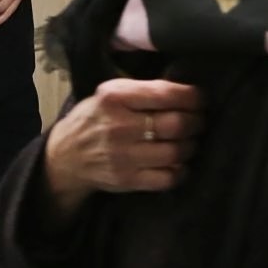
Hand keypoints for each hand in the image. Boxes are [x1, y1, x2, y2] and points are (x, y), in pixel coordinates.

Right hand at [41, 78, 203, 221]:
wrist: (66, 155)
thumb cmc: (94, 119)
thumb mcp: (110, 94)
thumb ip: (143, 91)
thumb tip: (185, 87)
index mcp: (115, 97)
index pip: (165, 94)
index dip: (192, 97)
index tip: (201, 99)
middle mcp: (119, 125)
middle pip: (176, 124)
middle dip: (196, 122)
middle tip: (199, 121)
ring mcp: (124, 155)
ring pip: (176, 152)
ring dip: (191, 146)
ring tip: (190, 140)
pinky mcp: (128, 179)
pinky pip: (168, 178)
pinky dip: (181, 171)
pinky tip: (179, 163)